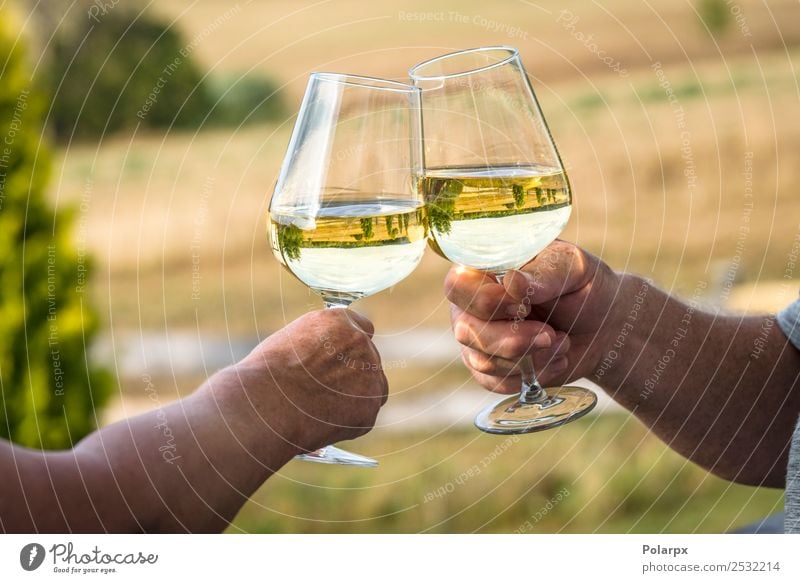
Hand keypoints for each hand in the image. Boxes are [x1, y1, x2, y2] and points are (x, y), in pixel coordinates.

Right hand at [222, 309, 387, 452]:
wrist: (267, 406)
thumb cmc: (266, 376)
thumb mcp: (291, 342)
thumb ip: (318, 345)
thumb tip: (325, 357)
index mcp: (339, 321)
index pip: (362, 328)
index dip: (348, 347)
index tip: (340, 360)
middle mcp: (361, 343)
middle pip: (368, 360)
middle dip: (351, 375)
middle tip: (324, 392)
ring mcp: (371, 376)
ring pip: (371, 388)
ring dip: (354, 398)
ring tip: (320, 408)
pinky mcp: (370, 407)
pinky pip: (365, 414)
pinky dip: (349, 422)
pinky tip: (323, 422)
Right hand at [445, 240, 620, 393]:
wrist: (604, 327)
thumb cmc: (584, 287)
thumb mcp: (573, 269)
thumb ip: (544, 273)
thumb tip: (512, 281)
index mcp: (483, 268)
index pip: (457, 285)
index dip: (486, 301)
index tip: (524, 305)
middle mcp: (470, 304)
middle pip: (465, 330)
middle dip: (512, 340)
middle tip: (551, 334)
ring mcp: (476, 337)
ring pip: (481, 360)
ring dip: (529, 358)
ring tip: (561, 342)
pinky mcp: (489, 367)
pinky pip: (495, 382)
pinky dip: (531, 376)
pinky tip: (555, 360)